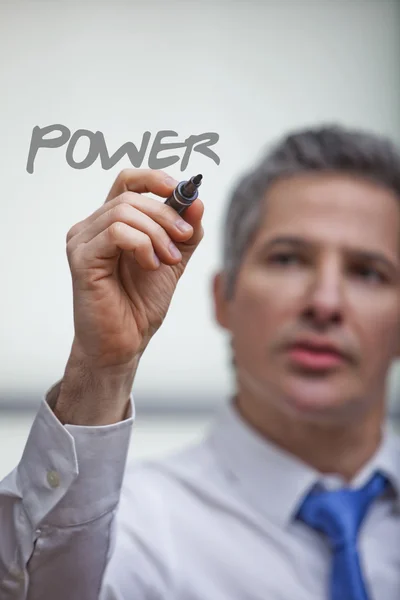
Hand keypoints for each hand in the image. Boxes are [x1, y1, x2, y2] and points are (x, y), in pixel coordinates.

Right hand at [54, 169, 203, 423]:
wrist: (124, 343)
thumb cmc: (141, 304)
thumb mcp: (173, 260)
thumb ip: (186, 232)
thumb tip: (197, 200)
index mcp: (111, 223)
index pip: (127, 181)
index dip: (154, 178)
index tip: (180, 189)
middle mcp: (91, 227)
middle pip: (131, 196)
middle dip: (166, 215)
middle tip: (185, 238)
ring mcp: (82, 241)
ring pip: (124, 212)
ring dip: (157, 234)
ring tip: (169, 260)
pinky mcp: (81, 259)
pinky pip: (116, 232)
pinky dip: (142, 245)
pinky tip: (151, 265)